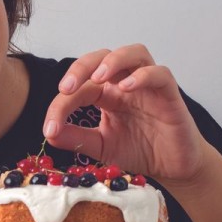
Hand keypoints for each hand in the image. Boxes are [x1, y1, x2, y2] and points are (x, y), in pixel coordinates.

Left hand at [42, 44, 207, 182]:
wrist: (173, 168)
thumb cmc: (140, 151)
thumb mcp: (101, 147)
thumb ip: (76, 138)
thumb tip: (48, 132)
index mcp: (107, 94)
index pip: (81, 86)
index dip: (62, 102)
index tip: (50, 126)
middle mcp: (126, 83)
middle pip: (103, 57)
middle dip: (82, 67)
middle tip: (66, 87)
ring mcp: (149, 86)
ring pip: (134, 53)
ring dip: (113, 61)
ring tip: (98, 78)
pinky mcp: (170, 95)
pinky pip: (160, 74)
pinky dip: (144, 76)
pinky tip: (127, 87)